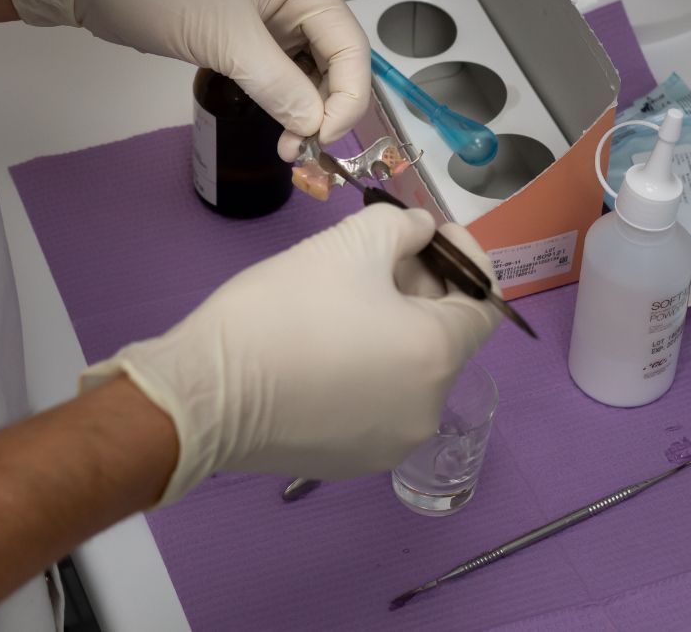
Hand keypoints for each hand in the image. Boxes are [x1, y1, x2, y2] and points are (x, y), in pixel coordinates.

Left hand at [7, 0, 368, 157]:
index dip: (349, 94)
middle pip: (336, 59)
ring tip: (288, 146)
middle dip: (328, 106)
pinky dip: (282, 101)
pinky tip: (275, 125)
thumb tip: (313, 125)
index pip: (350, 43)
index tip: (324, 137)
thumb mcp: (223, 37)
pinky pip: (278, 73)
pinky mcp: (240, 35)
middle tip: (303, 149)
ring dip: (306, 110)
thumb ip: (276, 83)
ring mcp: (267, 16)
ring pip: (308, 71)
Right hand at [80, 206, 501, 504]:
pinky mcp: (351, 461)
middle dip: (423, 289)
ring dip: (396, 329)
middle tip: (380, 253)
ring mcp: (390, 444)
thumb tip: (419, 234)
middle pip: (446, 338)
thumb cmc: (283, 310)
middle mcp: (428, 409)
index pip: (485, 304)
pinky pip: (378, 403)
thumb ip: (401, 227)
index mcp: (437, 356)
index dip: (464, 259)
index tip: (431, 232)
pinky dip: (369, 369)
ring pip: (411, 372)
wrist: (205, 393)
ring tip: (349, 297)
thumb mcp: (347, 243)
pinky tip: (326, 345)